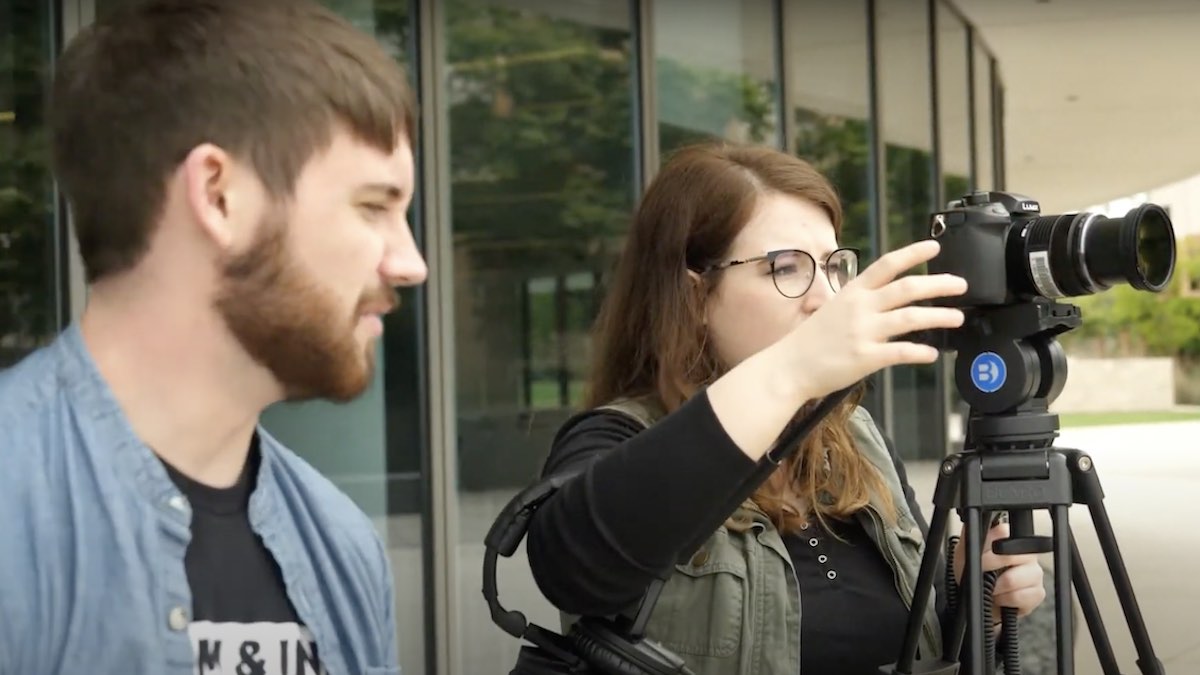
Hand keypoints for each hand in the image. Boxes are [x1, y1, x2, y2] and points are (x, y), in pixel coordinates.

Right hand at [784, 239, 967, 396]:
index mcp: (852, 292)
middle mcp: (860, 308)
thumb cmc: (809, 341)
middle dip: (939, 283)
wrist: (788, 366)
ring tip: (957, 318)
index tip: (935, 248)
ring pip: (911, 317)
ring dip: (939, 316)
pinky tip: (932, 354)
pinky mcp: (866, 357)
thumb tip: (883, 299)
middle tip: (960, 285)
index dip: (913, 253)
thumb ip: (858, 302)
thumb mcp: (831, 309)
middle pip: (907, 288)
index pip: (887, 265)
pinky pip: (901, 351)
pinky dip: (920, 352)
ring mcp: (863, 331)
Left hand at [952, 521, 1046, 620]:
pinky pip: (1021, 597)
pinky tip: (1002, 597)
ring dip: (997, 588)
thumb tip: (972, 522)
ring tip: (992, 588)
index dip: (988, 552)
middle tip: (984, 576)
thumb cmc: (972, 572)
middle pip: (1011, 558)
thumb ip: (969, 535)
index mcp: (1009, 537)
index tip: (979, 561)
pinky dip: (1006, 600)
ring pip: (1014, 580)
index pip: (1004, 534)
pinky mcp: (1038, 592)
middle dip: (991, 571)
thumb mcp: (964, 552)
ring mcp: (1035, 571)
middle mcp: (1026, 552)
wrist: (978, 598)